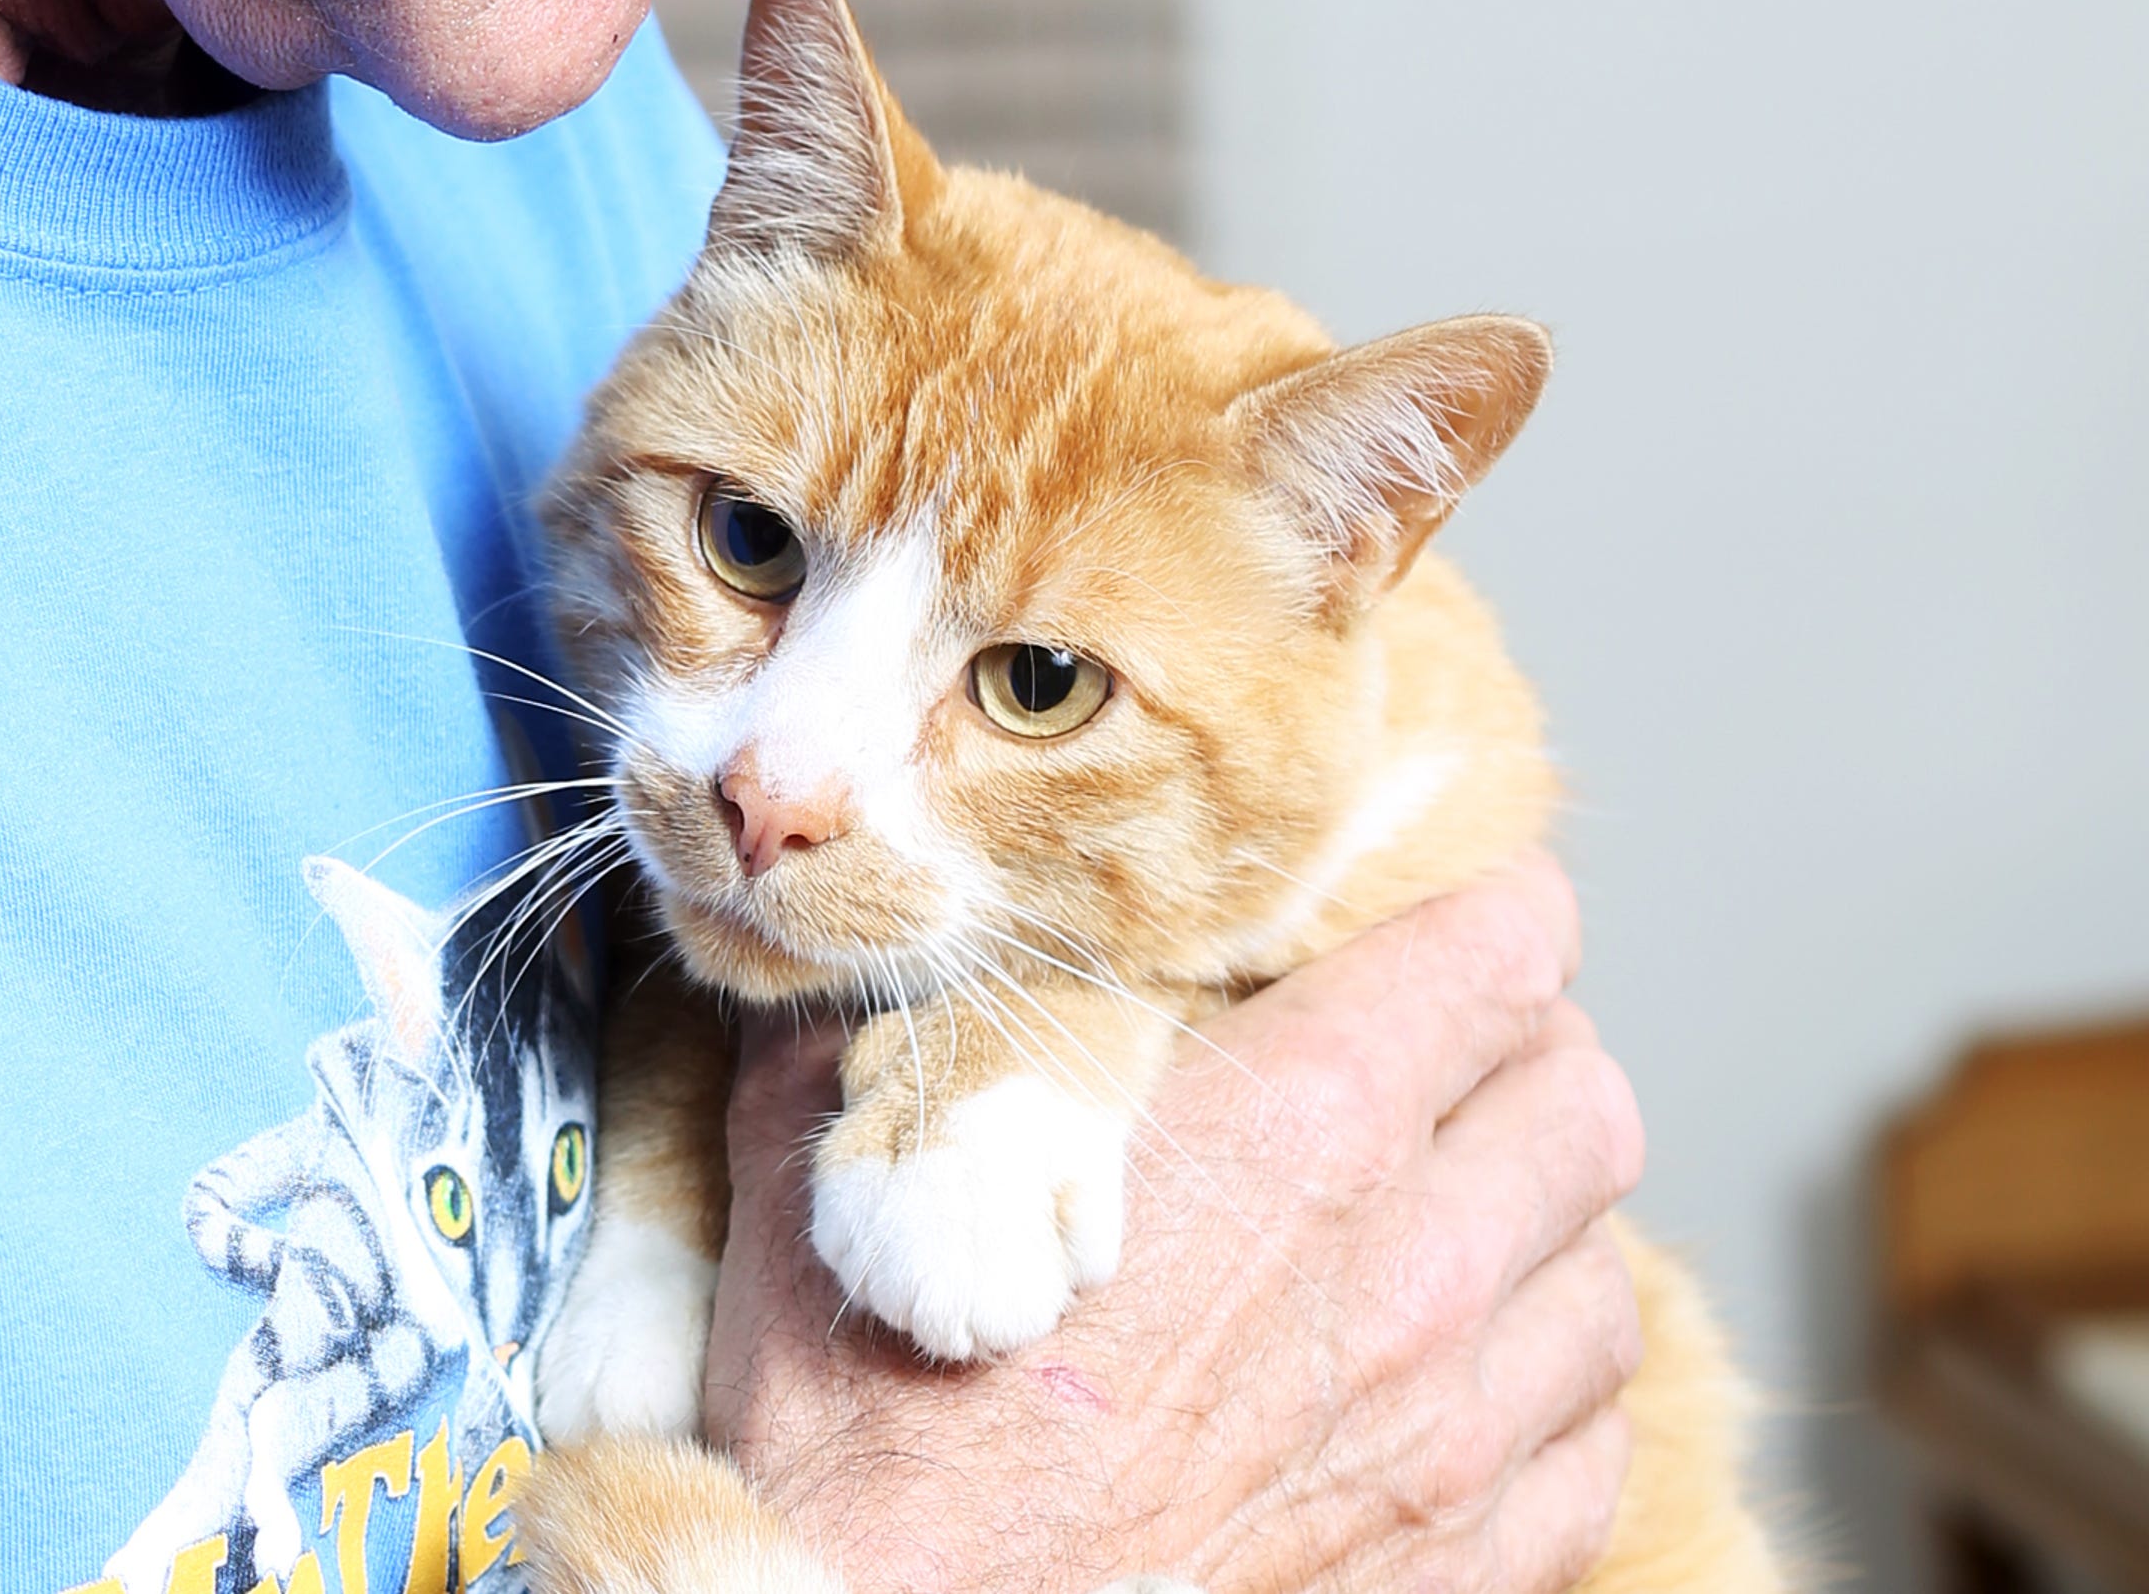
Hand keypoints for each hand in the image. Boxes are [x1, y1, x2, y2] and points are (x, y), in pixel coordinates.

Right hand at [700, 854, 1641, 1591]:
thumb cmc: (866, 1444)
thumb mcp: (831, 1179)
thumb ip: (874, 1037)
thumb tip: (865, 953)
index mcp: (1289, 1130)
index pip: (1498, 953)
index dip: (1484, 911)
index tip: (1448, 912)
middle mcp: (1409, 1268)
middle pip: (1583, 1099)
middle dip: (1528, 1057)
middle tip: (1448, 1060)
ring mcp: (1451, 1432)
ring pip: (1606, 1271)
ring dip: (1542, 1231)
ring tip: (1460, 1224)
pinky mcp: (1461, 1566)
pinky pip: (1590, 1446)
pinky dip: (1550, 1398)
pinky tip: (1463, 1383)